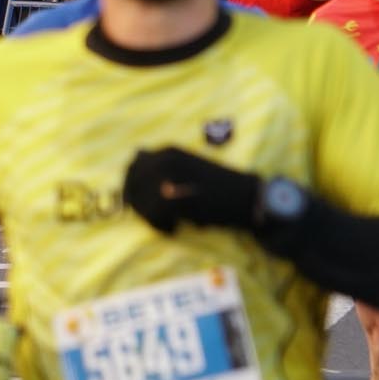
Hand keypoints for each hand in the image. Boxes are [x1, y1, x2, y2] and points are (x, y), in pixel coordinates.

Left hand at [123, 147, 260, 233]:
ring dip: (151, 218)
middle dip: (139, 205)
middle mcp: (165, 159)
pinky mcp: (175, 196)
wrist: (247, 197)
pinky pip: (153, 215)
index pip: (132, 166)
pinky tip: (176, 228)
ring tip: (171, 223)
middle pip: (132, 185)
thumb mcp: (187, 168)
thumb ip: (161, 168)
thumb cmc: (218, 187)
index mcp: (167, 151)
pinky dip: (161, 226)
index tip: (139, 203)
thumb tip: (134, 161)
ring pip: (141, 202)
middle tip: (158, 218)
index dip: (131, 186)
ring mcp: (169, 176)